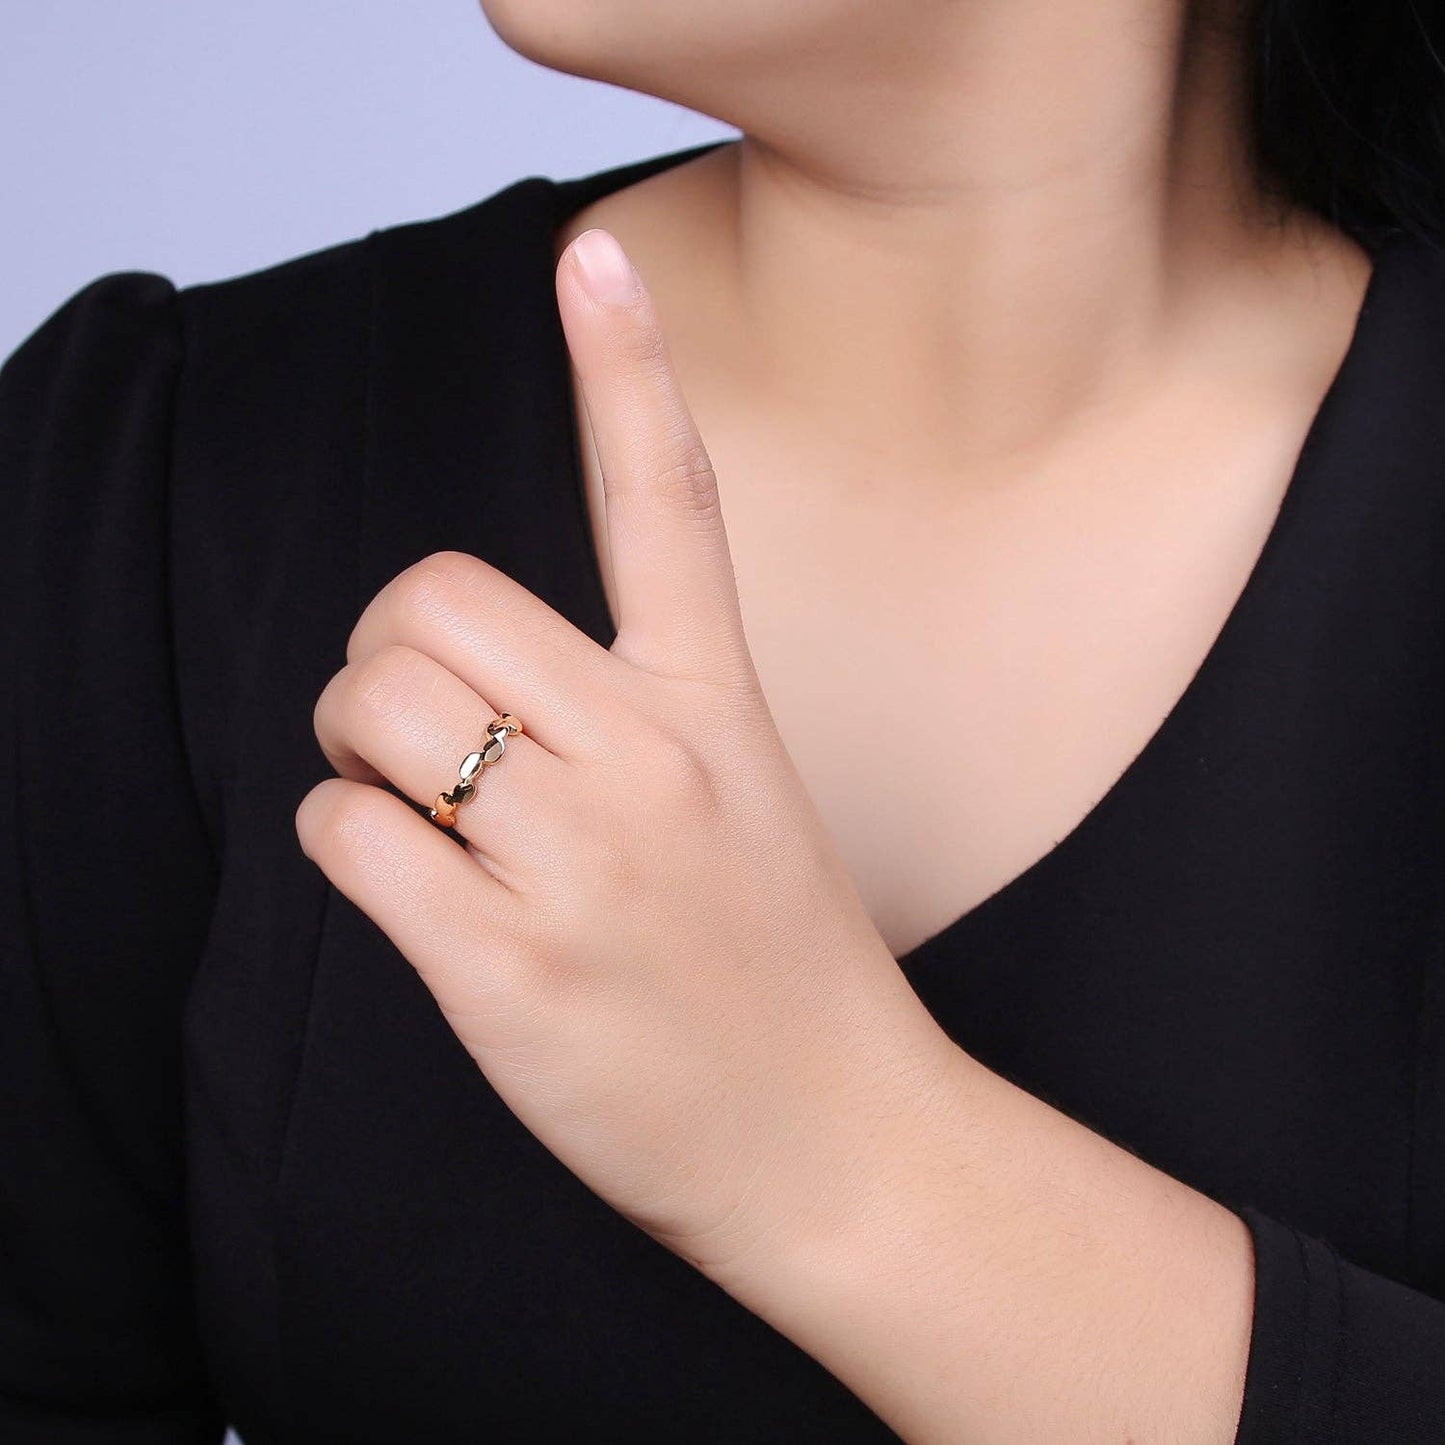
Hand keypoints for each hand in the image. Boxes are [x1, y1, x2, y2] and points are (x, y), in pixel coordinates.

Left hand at [295, 227, 953, 1279]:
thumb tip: (460, 680)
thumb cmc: (785, 973)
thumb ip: (628, 723)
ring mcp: (577, 865)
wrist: (841, 1145)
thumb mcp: (745, 806)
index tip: (594, 256)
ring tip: (417, 811)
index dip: (629, 365)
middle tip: (418, 724)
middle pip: (427, 598)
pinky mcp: (503, 970)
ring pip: (365, 707)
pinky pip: (345, 836)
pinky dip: (350, 848)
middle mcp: (650, 764)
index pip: (671, 501)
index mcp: (719, 709)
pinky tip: (421, 897)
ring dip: (355, 750)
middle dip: (384, 652)